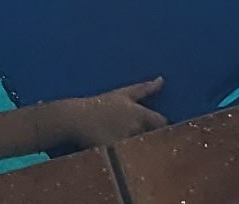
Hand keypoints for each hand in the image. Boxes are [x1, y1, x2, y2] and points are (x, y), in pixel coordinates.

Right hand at [36, 80, 164, 150]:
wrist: (76, 117)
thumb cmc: (100, 104)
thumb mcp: (123, 93)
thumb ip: (144, 88)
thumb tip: (161, 80)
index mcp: (139, 113)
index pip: (161, 122)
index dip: (161, 127)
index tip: (157, 130)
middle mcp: (134, 126)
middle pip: (152, 137)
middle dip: (152, 139)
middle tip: (149, 142)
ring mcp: (124, 139)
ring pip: (140, 148)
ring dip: (141, 149)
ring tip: (139, 152)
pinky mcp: (113, 151)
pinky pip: (126, 158)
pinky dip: (129, 159)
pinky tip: (125, 159)